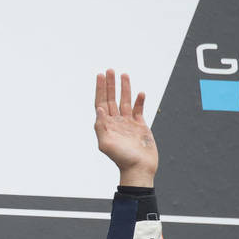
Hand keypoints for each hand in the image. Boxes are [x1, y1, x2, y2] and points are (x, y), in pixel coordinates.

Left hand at [94, 70, 157, 186]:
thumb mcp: (106, 144)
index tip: (100, 76)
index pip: (101, 103)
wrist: (139, 168)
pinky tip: (140, 93)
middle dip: (110, 84)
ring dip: (124, 88)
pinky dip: (139, 101)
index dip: (100, 89)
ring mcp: (127, 123)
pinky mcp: (140, 126)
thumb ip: (100, 126)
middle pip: (112, 99)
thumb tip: (99, 109)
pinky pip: (138, 109)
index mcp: (105, 125)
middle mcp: (115, 122)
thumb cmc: (121, 159)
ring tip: (124, 75)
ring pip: (125, 101)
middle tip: (109, 70)